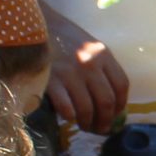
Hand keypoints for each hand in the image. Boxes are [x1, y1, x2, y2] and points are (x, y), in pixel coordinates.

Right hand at [42, 2, 129, 131]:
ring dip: (87, 123)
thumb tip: (110, 102)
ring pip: (87, 108)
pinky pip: (66, 107)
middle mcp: (90, 64)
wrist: (34, 26)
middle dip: (105, 121)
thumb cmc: (65, 39)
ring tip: (84, 126)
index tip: (115, 115)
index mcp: (103, 55)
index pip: (121, 86)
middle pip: (106, 102)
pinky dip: (70, 116)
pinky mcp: (51, 80)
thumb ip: (101, 68)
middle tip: (99, 129)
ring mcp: (70, 73)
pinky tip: (69, 117)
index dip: (121, 105)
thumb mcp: (90, 47)